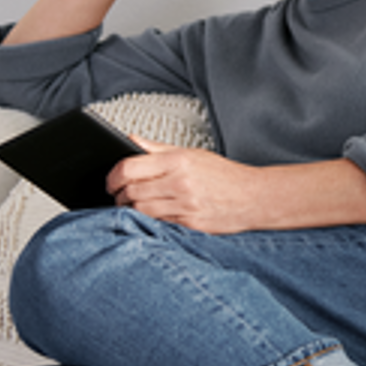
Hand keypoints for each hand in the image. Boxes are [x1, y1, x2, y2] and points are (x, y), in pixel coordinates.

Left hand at [107, 141, 365, 232]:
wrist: (255, 198)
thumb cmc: (225, 176)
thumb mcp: (192, 154)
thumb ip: (157, 149)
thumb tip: (129, 140)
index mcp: (179, 161)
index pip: (130, 167)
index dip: (113, 176)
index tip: (110, 180)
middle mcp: (180, 183)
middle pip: (131, 191)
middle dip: (118, 195)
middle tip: (117, 195)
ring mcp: (185, 206)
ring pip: (141, 210)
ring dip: (130, 209)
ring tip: (131, 206)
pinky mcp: (190, 224)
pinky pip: (158, 224)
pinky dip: (148, 221)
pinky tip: (149, 216)